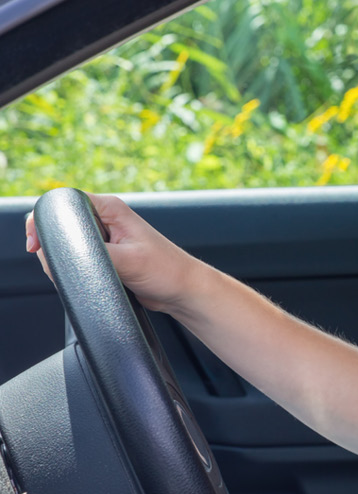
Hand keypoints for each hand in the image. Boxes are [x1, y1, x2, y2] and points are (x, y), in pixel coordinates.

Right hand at [25, 192, 206, 313]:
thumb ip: (92, 254)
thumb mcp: (127, 261)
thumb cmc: (167, 271)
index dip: (45, 221)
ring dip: (65, 259)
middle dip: (53, 244)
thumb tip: (64, 254)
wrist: (183, 291)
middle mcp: (107, 219)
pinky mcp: (107, 255)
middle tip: (59, 264)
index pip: (64, 202)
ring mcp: (105, 238)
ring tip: (81, 273)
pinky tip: (85, 278)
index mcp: (111, 208)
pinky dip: (75, 268)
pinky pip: (79, 258)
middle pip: (62, 224)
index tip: (38, 244)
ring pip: (68, 244)